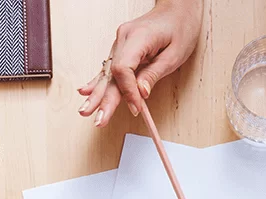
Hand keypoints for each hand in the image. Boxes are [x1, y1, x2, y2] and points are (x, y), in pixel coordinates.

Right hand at [79, 0, 202, 127]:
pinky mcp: (122, 47)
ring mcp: (120, 42)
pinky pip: (109, 67)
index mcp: (138, 37)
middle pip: (111, 74)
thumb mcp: (174, 54)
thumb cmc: (180, 26)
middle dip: (104, 99)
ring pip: (108, 73)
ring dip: (97, 94)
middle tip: (99, 119)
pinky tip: (85, 91)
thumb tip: (141, 93)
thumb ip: (154, 73)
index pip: (124, 69)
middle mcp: (124, 38)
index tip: (136, 108)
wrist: (178, 8)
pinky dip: (99, 81)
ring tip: (86, 111)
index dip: (128, 92)